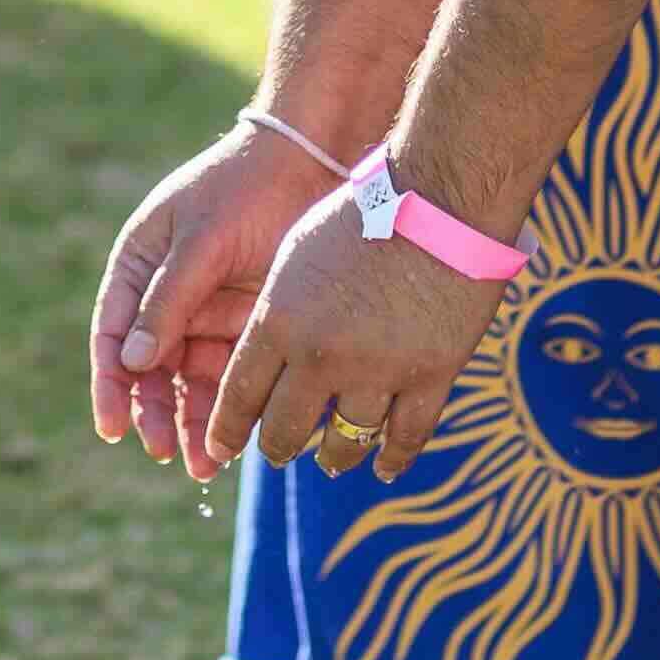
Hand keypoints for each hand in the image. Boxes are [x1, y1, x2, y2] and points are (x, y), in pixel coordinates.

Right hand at [91, 108, 344, 473]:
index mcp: (139, 265)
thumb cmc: (246, 186)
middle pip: (149, 369)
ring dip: (191, 423)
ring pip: (188, 383)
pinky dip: (229, 411)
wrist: (315, 162)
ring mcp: (206, 314)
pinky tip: (235, 441)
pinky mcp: (246, 327)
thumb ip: (168, 300)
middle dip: (153, 413)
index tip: (113, 427)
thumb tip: (131, 364)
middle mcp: (167, 296)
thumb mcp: (201, 240)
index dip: (109, 383)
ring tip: (201, 465)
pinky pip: (230, 379)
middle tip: (163, 450)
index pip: (113, 333)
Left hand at [205, 179, 509, 480]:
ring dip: (332, 457)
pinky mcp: (431, 375)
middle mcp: (322, 355)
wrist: (442, 194)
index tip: (216, 448)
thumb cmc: (363, 211)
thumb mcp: (298, 254)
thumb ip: (276, 313)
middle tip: (275, 451)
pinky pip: (406, 438)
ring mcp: (379, 370)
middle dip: (275, 448)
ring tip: (329, 460)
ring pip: (344, 444)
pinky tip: (382, 465)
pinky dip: (392, 458)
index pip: (238, 397)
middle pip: (285, 432)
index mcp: (279, 321)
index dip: (225, 431)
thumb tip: (262, 361)